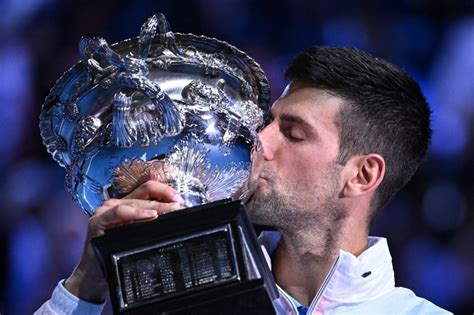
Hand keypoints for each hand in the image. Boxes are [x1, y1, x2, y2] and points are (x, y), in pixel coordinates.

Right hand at [64, 180, 183, 302]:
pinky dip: (137, 212)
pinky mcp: (98, 220)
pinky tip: (151, 215)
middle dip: (166, 198)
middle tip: (180, 206)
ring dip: (157, 205)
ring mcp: (106, 210)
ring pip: (136, 200)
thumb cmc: (117, 255)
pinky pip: (120, 212)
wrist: (95, 274)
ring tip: (171, 210)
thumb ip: (152, 223)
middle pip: (145, 191)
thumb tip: (175, 214)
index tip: (180, 200)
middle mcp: (116, 203)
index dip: (166, 191)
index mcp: (127, 203)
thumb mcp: (139, 235)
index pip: (149, 189)